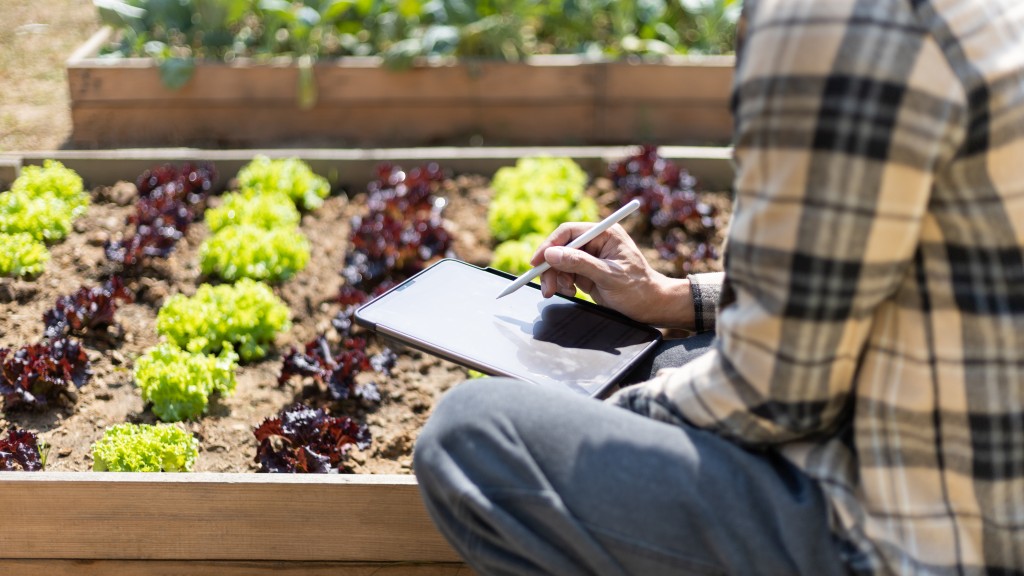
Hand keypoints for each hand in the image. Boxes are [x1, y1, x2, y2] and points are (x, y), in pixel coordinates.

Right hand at [531, 222, 694, 329]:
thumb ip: (579, 263)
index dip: (550, 245)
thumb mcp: (608, 276)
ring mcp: (590, 258)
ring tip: (564, 292)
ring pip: (560, 262)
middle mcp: (596, 242)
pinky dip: (562, 284)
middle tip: (547, 287)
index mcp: (605, 234)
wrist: (651, 307)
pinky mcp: (586, 272)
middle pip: (561, 248)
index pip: (569, 232)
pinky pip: (565, 274)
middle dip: (551, 267)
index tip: (537, 261)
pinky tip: (571, 292)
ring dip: (556, 278)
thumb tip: (552, 254)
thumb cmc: (638, 289)